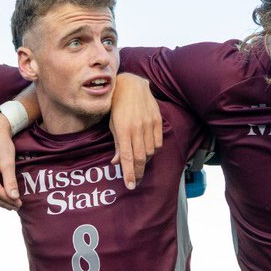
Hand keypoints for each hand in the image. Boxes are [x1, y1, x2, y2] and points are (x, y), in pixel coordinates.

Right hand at [0, 114, 20, 209]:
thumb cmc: (0, 143)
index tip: (19, 203)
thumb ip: (10, 181)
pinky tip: (5, 195)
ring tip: (13, 204)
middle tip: (17, 206)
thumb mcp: (8, 162)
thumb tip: (14, 197)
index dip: (8, 199)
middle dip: (4, 202)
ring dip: (0, 199)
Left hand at [109, 74, 162, 189]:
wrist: (131, 85)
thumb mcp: (112, 125)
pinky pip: (158, 142)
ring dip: (145, 161)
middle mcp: (137, 128)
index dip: (129, 174)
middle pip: (141, 158)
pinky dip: (153, 150)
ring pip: (150, 152)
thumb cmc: (117, 106)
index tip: (130, 185)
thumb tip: (116, 163)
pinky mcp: (157, 121)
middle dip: (138, 173)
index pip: (127, 157)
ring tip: (139, 163)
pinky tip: (148, 150)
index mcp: (123, 130)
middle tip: (135, 182)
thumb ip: (116, 145)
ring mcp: (149, 124)